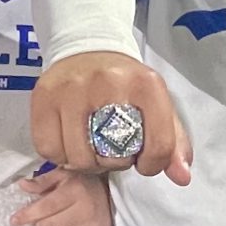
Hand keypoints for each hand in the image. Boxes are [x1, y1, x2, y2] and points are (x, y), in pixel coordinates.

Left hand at [11, 167, 112, 225]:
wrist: (111, 200)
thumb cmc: (82, 186)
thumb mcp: (63, 177)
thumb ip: (42, 182)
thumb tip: (22, 186)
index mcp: (76, 191)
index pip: (46, 207)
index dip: (27, 215)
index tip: (14, 220)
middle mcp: (85, 211)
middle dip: (39, 225)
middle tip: (42, 220)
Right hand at [31, 51, 191, 185]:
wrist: (87, 49)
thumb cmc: (125, 84)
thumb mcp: (157, 105)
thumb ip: (173, 142)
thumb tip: (182, 177)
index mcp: (146, 84)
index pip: (158, 146)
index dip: (152, 164)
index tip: (144, 159)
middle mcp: (108, 82)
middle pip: (114, 156)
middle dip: (116, 163)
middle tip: (113, 150)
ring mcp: (71, 89)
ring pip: (78, 157)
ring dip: (87, 163)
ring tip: (91, 148)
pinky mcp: (43, 96)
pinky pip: (49, 149)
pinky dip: (60, 155)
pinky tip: (69, 142)